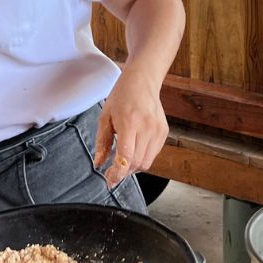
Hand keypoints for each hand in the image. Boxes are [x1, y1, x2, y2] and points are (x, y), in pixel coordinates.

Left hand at [93, 70, 167, 187]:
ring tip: (123, 160)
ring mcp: (158, 131)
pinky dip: (142, 158)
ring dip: (133, 167)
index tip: (110, 181)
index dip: (117, 173)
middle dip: (123, 172)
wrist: (142, 81)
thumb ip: (102, 143)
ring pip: (146, 162)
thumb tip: (99, 163)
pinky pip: (153, 154)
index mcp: (130, 123)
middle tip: (112, 172)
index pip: (126, 157)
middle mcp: (147, 128)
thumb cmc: (122, 96)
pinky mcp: (164, 132)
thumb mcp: (105, 118)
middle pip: (136, 163)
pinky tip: (134, 150)